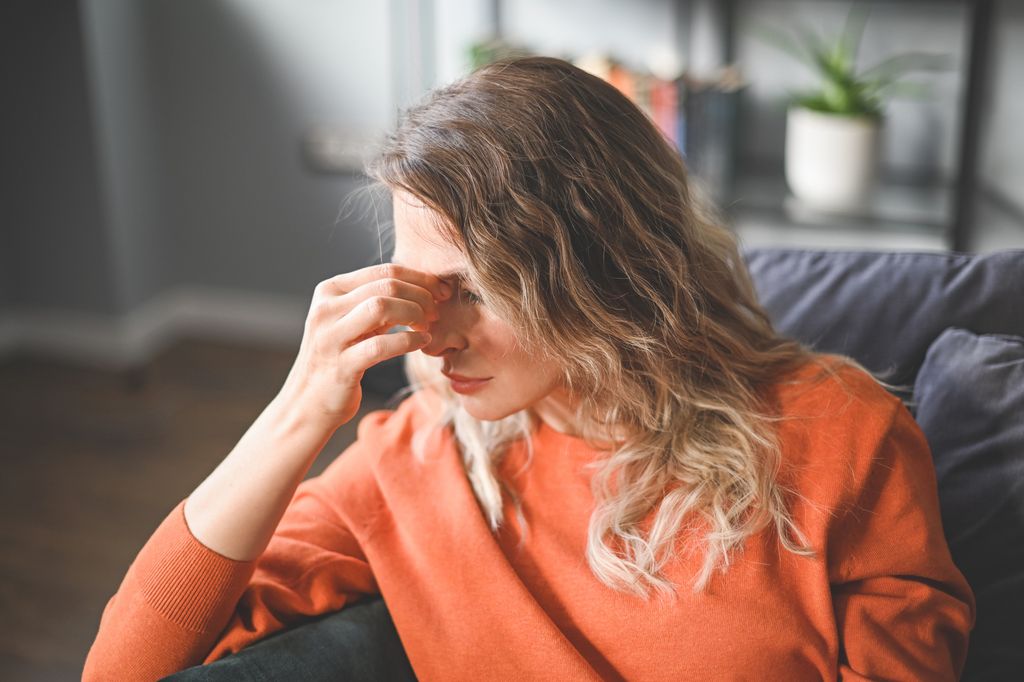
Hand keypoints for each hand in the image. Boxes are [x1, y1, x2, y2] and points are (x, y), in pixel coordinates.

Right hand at [276, 263, 451, 431]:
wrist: (308, 402)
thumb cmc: (339, 358)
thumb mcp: (354, 322)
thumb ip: (379, 302)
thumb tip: (426, 286)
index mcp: (330, 291)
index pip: (384, 270)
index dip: (420, 278)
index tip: (441, 290)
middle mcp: (326, 309)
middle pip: (386, 285)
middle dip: (421, 295)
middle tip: (436, 311)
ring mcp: (330, 337)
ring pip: (381, 307)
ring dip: (414, 313)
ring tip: (427, 326)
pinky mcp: (340, 365)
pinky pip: (381, 346)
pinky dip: (409, 341)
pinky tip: (423, 342)